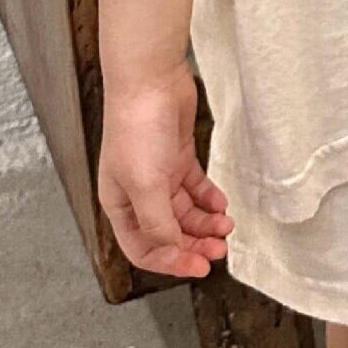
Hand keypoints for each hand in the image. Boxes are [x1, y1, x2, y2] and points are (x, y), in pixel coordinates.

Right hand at [97, 65, 232, 278]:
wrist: (151, 81)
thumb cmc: (137, 128)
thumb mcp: (145, 185)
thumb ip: (158, 222)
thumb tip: (170, 248)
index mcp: (120, 206)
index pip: (144, 248)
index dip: (171, 262)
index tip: (199, 267)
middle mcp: (138, 194)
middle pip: (168, 232)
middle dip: (194, 243)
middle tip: (220, 248)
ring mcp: (159, 174)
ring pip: (184, 211)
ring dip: (205, 222)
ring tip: (226, 224)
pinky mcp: (177, 156)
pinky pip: (195, 187)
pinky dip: (208, 197)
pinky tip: (221, 202)